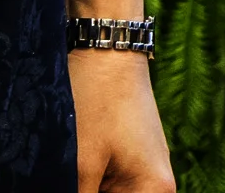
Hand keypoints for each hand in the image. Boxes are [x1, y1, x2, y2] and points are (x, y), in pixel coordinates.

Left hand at [69, 49, 175, 192]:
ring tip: (68, 169)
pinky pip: (109, 183)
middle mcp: (157, 185)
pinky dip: (88, 182)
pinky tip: (73, 167)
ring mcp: (146, 168)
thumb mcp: (80, 164)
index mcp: (154, 192)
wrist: (107, 47)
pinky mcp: (132, 155)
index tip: (72, 186)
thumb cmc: (96, 102)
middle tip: (67, 177)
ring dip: (84, 187)